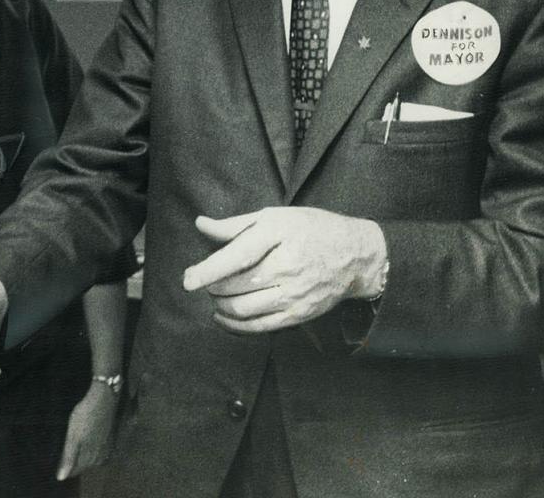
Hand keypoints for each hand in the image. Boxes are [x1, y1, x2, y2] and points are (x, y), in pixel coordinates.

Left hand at [55, 381, 117, 479]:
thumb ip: (68, 457)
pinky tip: (86, 445)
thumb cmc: (86, 415)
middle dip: (73, 463)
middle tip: (60, 456)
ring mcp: (105, 448)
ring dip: (81, 457)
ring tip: (71, 451)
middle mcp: (99, 456)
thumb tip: (61, 478)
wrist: (103, 398)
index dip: (64, 468)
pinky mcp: (108, 439)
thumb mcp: (73, 436)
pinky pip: (97, 452)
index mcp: (90, 457)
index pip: (75, 471)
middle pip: (83, 466)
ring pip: (91, 459)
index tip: (55, 463)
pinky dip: (90, 451)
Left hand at [182, 207, 385, 332]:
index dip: (208, 270)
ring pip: (244, 309)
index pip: (236, 257)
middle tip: (204, 281)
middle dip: (212, 286)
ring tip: (215, 296)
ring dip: (221, 306)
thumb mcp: (275, 216)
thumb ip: (235, 225)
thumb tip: (201, 225)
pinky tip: (224, 317)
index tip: (187, 280)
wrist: (356, 256)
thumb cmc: (312, 229)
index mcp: (278, 236)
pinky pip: (260, 327)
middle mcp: (286, 267)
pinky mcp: (298, 315)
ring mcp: (294, 294)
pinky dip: (236, 325)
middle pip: (236, 285)